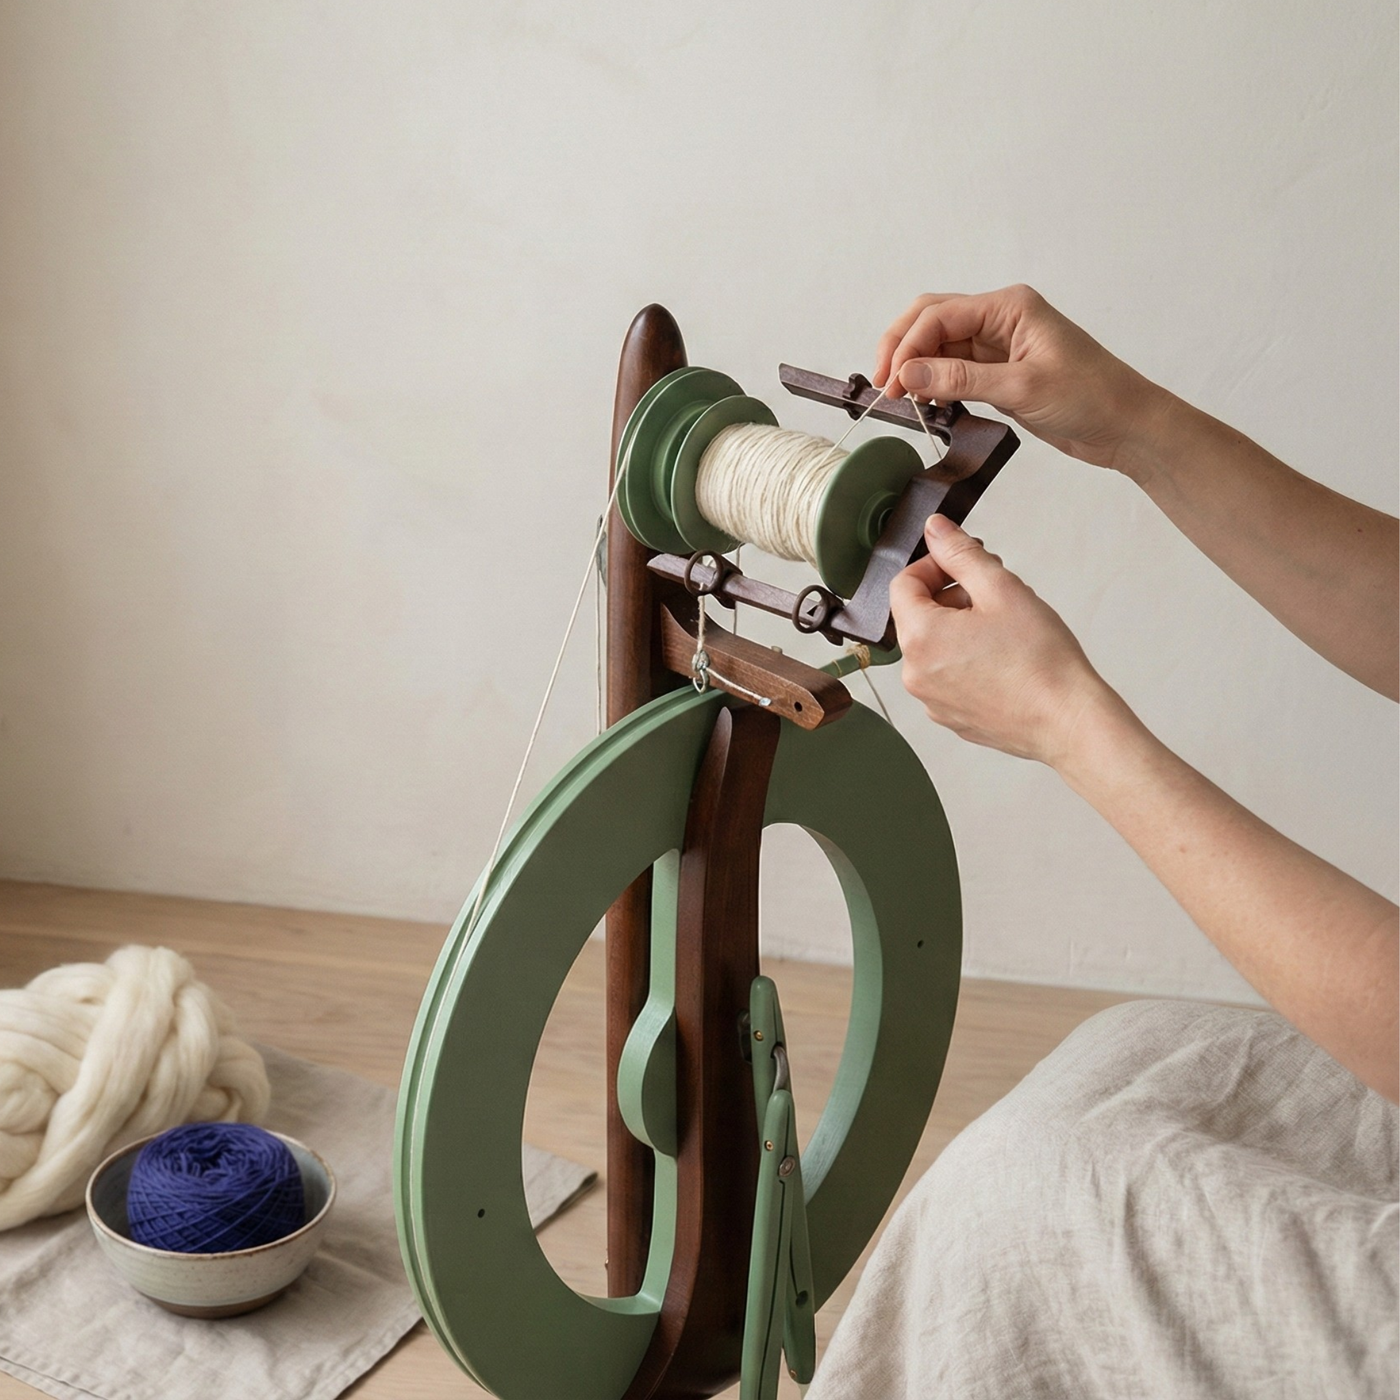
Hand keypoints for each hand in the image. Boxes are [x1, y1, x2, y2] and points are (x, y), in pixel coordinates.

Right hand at [873, 284, 1171, 475]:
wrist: (1126, 426)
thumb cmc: (1092, 397)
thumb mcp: (1020, 388)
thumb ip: (960, 380)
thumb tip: (909, 375)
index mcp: (1009, 306)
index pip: (939, 315)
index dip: (908, 347)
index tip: (893, 383)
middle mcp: (1000, 319)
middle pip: (931, 322)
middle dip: (902, 350)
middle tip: (884, 387)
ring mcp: (998, 346)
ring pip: (939, 348)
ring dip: (916, 370)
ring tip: (904, 401)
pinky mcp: (999, 373)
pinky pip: (954, 372)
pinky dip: (935, 386)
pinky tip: (928, 405)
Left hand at [890, 513, 1120, 765]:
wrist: (1068, 721)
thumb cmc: (1041, 661)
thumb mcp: (1002, 589)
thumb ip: (961, 554)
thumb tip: (935, 530)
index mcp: (920, 638)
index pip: (902, 585)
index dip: (933, 566)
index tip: (963, 565)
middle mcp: (915, 674)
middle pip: (916, 617)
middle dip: (950, 597)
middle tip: (993, 596)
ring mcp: (931, 700)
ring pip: (933, 648)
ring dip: (959, 629)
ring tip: (1003, 630)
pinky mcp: (951, 717)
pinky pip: (947, 677)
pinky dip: (965, 661)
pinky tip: (1002, 660)